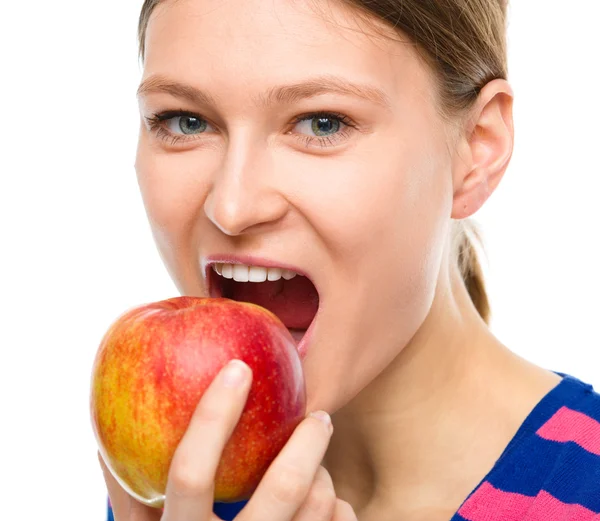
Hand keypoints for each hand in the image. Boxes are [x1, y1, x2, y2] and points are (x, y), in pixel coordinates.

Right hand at [99, 359, 356, 520]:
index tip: (238, 369)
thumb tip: (104, 445)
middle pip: (281, 488)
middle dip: (306, 441)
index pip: (191, 471)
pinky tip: (328, 504)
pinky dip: (339, 509)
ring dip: (322, 476)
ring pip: (317, 507)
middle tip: (317, 416)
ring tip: (314, 466)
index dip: (214, 415)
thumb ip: (128, 503)